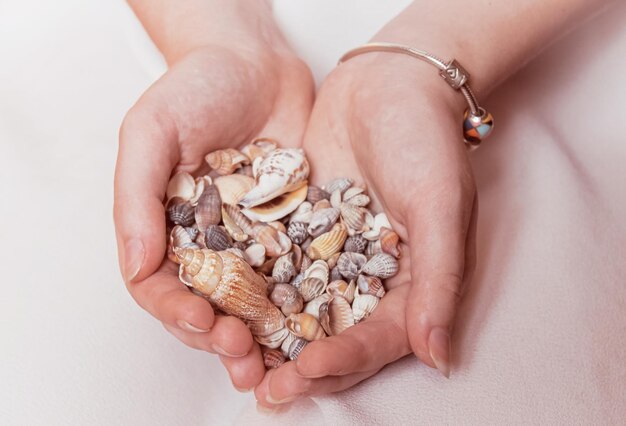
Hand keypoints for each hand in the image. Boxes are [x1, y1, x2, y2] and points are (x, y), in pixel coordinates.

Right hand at [114, 4, 313, 391]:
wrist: (255, 61)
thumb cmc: (194, 88)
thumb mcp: (151, 133)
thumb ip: (136, 199)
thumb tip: (135, 267)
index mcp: (164, 229)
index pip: (161, 287)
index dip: (178, 312)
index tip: (204, 323)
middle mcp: (207, 243)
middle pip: (208, 305)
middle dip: (222, 337)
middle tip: (245, 356)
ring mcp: (250, 241)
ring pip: (252, 302)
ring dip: (262, 336)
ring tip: (278, 362)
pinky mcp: (291, 231)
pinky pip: (295, 273)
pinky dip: (301, 303)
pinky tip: (314, 324)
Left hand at [255, 51, 477, 406]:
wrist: (386, 83)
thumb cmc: (425, 140)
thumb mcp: (440, 206)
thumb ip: (439, 280)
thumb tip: (438, 355)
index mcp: (412, 281)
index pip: (379, 336)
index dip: (345, 358)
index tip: (309, 369)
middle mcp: (371, 277)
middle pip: (337, 334)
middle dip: (303, 364)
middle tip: (268, 390)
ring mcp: (333, 255)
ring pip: (303, 310)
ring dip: (275, 339)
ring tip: (240, 361)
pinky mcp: (302, 230)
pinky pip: (278, 267)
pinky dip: (257, 290)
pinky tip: (229, 307)